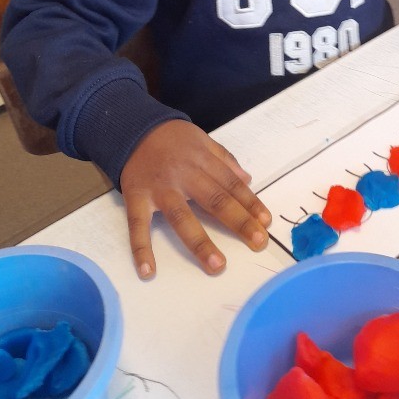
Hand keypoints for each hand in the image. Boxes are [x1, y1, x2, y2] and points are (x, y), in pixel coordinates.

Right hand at [120, 118, 271, 278]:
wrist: (132, 128)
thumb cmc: (172, 138)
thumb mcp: (202, 139)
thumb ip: (224, 159)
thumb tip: (247, 180)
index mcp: (202, 160)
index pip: (231, 184)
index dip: (250, 203)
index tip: (265, 223)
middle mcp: (184, 175)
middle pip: (214, 200)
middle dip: (238, 222)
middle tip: (258, 243)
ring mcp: (159, 189)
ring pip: (182, 217)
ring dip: (200, 242)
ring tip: (217, 265)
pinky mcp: (136, 198)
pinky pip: (138, 226)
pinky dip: (141, 249)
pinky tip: (148, 271)